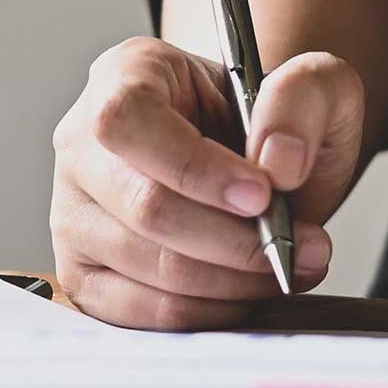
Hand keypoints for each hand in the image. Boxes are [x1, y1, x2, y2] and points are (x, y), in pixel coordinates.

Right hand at [48, 36, 366, 329]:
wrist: (255, 168)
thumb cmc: (268, 124)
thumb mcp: (313, 86)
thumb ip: (304, 98)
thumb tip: (279, 161)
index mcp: (126, 76)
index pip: (128, 120)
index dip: (194, 166)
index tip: (262, 194)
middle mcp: (84, 147)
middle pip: (144, 206)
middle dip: (234, 239)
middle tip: (301, 244)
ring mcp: (74, 215)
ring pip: (146, 267)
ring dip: (231, 280)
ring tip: (286, 264)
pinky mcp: (85, 276)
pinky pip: (140, 311)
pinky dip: (205, 311)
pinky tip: (244, 290)